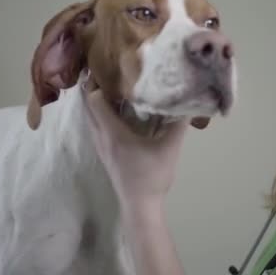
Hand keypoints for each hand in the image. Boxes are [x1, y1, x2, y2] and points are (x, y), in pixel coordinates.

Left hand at [81, 81, 188, 205]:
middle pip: (87, 107)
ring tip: (110, 88)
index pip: (94, 100)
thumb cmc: (153, 176)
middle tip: (106, 72)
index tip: (107, 68)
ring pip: (90, 118)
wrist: (140, 206)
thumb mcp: (170, 148)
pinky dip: (100, 115)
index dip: (96, 83)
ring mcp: (100, 147)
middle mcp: (101, 137)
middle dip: (92, 88)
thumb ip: (179, 124)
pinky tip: (115, 113)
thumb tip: (189, 102)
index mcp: (112, 132)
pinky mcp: (105, 155)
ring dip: (95, 102)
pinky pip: (96, 128)